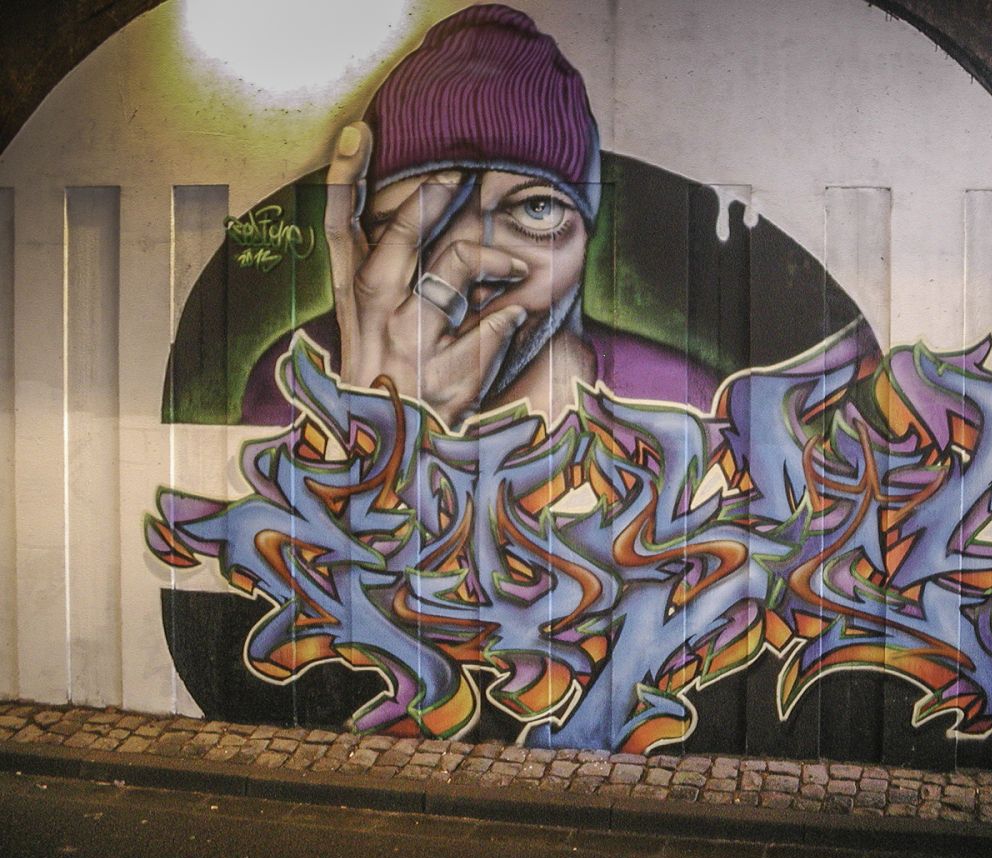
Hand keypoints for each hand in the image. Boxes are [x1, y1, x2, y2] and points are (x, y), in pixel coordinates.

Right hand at [324, 121, 529, 426]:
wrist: (387, 458)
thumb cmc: (386, 383)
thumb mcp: (368, 330)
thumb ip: (385, 278)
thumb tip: (426, 221)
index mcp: (354, 299)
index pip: (339, 228)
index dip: (345, 177)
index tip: (360, 131)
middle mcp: (376, 316)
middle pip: (402, 236)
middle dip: (433, 198)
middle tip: (461, 180)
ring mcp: (410, 347)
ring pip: (455, 269)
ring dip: (495, 255)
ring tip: (517, 264)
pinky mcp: (447, 379)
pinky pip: (491, 326)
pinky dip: (508, 319)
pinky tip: (515, 317)